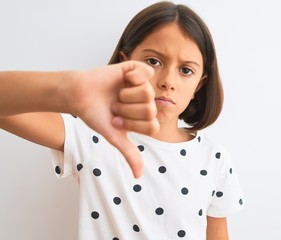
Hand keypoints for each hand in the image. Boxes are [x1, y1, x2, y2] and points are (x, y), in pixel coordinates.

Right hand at [73, 61, 158, 177]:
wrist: (79, 94)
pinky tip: (123, 79)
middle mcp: (146, 103)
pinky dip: (132, 77)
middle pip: (149, 109)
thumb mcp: (113, 136)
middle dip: (126, 110)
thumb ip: (129, 153)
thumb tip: (138, 175)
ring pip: (147, 92)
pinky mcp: (137, 70)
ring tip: (116, 95)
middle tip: (114, 107)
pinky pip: (147, 72)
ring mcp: (143, 86)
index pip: (152, 126)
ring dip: (126, 96)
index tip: (117, 121)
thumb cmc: (96, 115)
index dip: (132, 125)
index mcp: (144, 119)